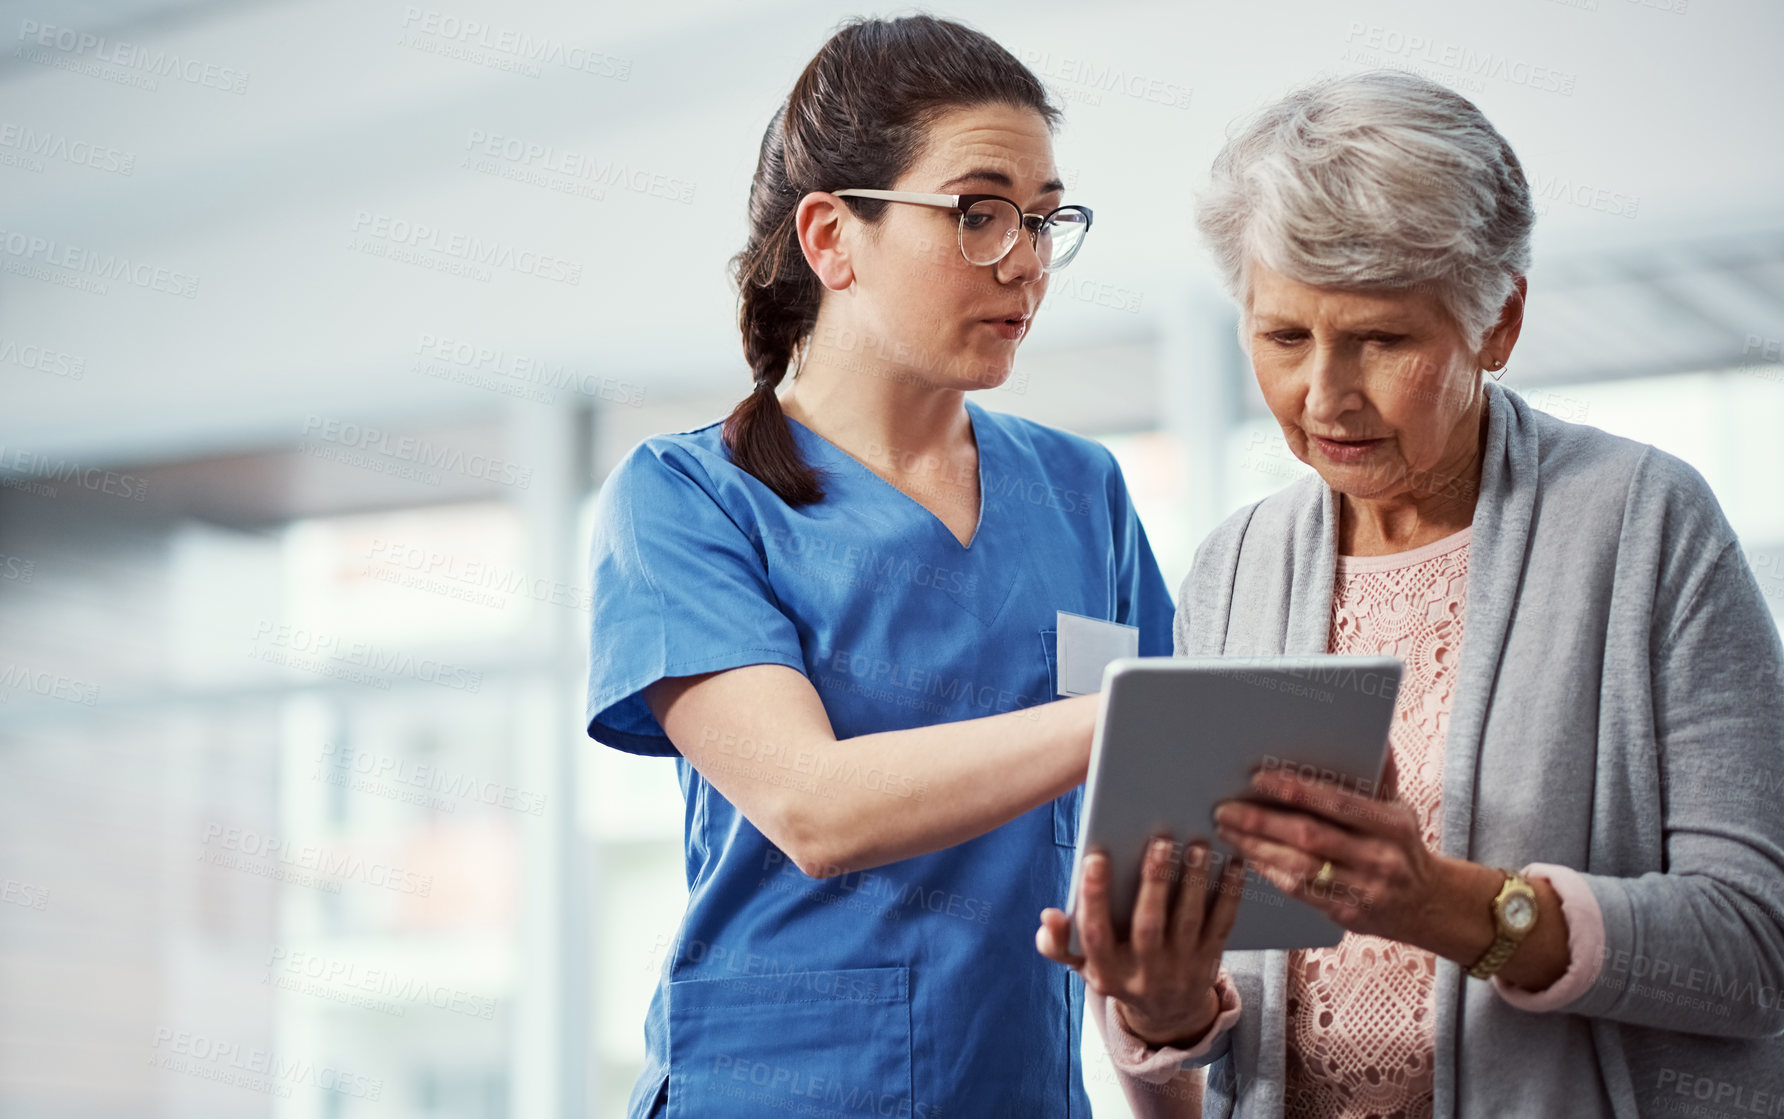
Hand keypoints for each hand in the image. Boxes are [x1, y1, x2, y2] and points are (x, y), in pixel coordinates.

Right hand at [1036, 837, 1246, 1047]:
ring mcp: (1180, 969)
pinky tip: (1231, 864)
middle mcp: (1144, 975)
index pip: (1095, 934)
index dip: (1093, 897)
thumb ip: (1060, 942)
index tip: (1096, 857)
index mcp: (1107, 972)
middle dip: (1153, 883)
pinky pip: (1221, 924)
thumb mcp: (1085, 965)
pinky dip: (1228, 893)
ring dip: (1193, 881)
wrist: (1168, 1014)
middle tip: (1160, 842)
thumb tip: (1049, 916)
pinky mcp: (1209, 961)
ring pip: (1188, 922)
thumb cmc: (1119, 972)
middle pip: (1148, 927)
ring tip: (1196, 846)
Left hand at [1212, 768, 1439, 942]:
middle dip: (1262, 821)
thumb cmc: (1402, 846)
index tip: (1259, 778)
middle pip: (1310, 836)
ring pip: (1299, 867)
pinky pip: (1301, 891)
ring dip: (1256, 848)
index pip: (1338, 803)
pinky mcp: (1347, 914)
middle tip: (1225, 808)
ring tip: (1227, 830)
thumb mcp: (1399, 809)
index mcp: (1392, 825)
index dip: (1297, 790)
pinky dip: (1271, 871)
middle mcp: (1380, 858)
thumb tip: (1374, 736)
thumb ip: (1379, 777)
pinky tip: (1248, 856)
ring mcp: (1364, 890)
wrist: (1427, 904)